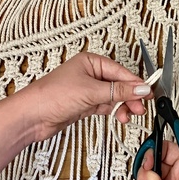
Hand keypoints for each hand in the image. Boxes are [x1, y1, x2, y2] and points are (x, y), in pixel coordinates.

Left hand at [22, 52, 153, 141]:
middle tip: (141, 106)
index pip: (120, 71)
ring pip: (113, 96)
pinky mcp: (84, 104)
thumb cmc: (51, 96)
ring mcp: (87, 90)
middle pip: (118, 84)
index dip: (135, 83)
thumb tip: (140, 88)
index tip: (148, 92)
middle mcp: (90, 74)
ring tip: (130, 114)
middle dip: (130, 96)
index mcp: (91, 62)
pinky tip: (120, 115)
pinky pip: (106, 105)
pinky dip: (114, 111)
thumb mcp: (92, 91)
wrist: (30, 117)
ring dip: (123, 105)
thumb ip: (119, 91)